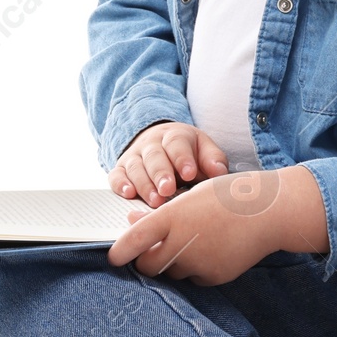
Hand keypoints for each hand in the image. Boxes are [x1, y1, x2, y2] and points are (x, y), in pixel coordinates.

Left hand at [106, 164, 332, 284]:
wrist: (270, 211)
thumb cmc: (229, 196)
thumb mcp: (192, 196)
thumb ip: (161, 213)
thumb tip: (132, 221)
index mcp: (174, 217)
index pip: (135, 240)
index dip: (120, 252)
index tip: (113, 258)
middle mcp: (183, 242)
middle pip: (148, 266)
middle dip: (146, 261)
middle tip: (151, 252)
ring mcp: (199, 262)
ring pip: (172, 272)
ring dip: (174, 262)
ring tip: (197, 241)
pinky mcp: (214, 276)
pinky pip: (194, 278)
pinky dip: (196, 268)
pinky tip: (214, 249)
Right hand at [110, 121, 229, 206]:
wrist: (161, 142)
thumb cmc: (188, 152)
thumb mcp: (204, 149)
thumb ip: (212, 160)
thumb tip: (220, 172)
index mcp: (175, 136)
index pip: (177, 144)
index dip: (182, 159)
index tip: (190, 173)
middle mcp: (152, 144)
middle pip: (154, 157)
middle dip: (161, 174)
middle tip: (168, 189)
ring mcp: (134, 156)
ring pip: (136, 168)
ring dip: (144, 185)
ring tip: (155, 200)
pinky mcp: (121, 169)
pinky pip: (116, 175)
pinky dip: (120, 184)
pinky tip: (128, 194)